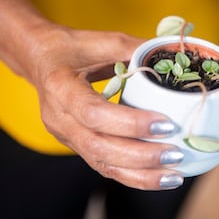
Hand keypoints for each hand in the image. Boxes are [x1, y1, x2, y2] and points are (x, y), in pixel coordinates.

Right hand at [0, 0, 183, 189]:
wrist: (40, 61)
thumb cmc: (73, 48)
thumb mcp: (104, 41)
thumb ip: (138, 50)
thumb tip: (178, 58)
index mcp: (61, 87)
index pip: (94, 112)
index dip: (131, 123)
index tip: (166, 124)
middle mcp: (59, 118)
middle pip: (98, 147)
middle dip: (141, 156)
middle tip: (175, 153)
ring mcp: (66, 136)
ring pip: (101, 164)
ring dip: (141, 175)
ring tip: (174, 176)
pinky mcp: (76, 145)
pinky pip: (104, 167)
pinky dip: (133, 177)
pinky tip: (159, 178)